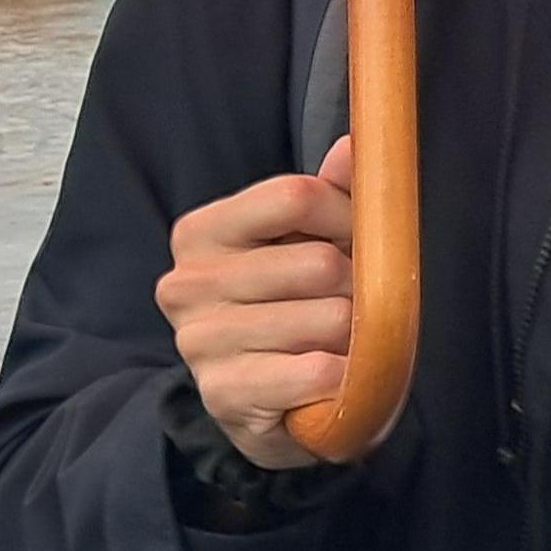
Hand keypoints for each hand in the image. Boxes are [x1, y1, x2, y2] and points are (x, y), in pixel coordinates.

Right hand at [156, 136, 356, 470]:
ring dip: (357, 336)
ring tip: (342, 343)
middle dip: (360, 285)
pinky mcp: (224, 395)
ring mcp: (199, 342)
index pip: (295, 196)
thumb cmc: (296, 307)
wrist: (272, 406)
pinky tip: (332, 379)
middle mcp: (187, 284)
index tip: (363, 239)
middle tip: (356, 304)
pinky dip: (346, 378)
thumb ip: (332, 192)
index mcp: (201, 233)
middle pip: (319, 263)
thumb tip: (355, 144)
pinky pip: (320, 372)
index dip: (349, 216)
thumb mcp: (311, 242)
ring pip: (329, 319)